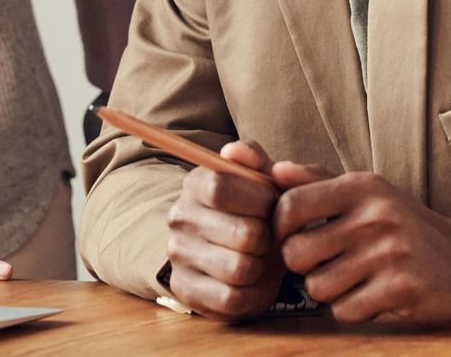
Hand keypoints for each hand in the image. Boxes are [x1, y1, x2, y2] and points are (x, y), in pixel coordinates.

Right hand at [164, 141, 282, 320]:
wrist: (238, 250)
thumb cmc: (255, 211)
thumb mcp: (260, 180)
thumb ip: (254, 159)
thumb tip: (233, 150)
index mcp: (195, 183)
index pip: (221, 187)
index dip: (258, 200)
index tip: (271, 206)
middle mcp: (179, 217)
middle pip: (242, 233)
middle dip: (268, 238)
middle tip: (269, 237)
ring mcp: (179, 255)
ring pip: (240, 268)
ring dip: (262, 267)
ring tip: (261, 259)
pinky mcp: (186, 290)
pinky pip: (232, 299)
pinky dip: (253, 293)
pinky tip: (253, 281)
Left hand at [270, 162, 450, 324]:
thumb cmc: (405, 225)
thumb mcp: (368, 193)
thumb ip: (318, 181)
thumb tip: (274, 170)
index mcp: (362, 186)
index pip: (290, 205)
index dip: (280, 229)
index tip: (293, 238)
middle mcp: (376, 214)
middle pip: (296, 253)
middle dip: (303, 267)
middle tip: (324, 264)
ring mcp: (391, 252)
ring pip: (318, 287)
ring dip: (330, 291)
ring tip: (353, 279)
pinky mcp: (403, 289)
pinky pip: (346, 310)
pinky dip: (352, 309)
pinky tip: (372, 295)